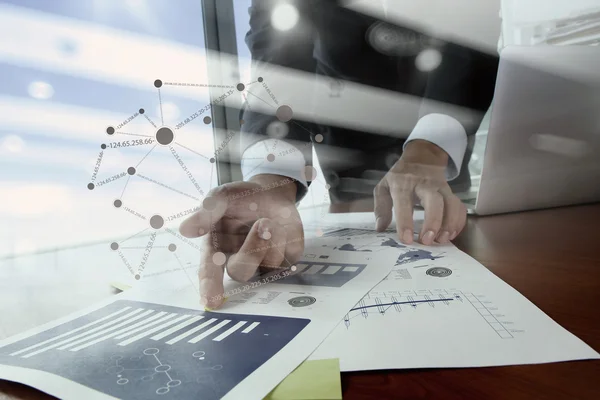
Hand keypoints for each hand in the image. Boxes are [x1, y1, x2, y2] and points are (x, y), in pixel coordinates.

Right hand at [179, 174, 303, 308]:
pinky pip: (289, 256)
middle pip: (242, 272)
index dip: (210, 288)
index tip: (211, 302)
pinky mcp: (285, 259)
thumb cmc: (239, 198)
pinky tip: (280, 225)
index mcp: (216, 250)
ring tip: (267, 220)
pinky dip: (287, 236)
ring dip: (271, 237)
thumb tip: (185, 229)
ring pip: (269, 264)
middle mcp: (238, 261)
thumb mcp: (220, 197)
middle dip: (252, 250)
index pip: (210, 273)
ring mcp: (263, 263)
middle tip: (262, 224)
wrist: (269, 191)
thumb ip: (206, 213)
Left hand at [373, 140, 466, 245]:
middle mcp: (424, 184)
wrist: (422, 156)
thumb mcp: (384, 186)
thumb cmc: (400, 176)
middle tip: (427, 241)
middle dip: (433, 222)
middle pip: (434, 201)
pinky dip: (458, 221)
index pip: (404, 202)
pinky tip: (451, 234)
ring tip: (442, 240)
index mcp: (403, 184)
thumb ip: (381, 207)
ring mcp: (440, 187)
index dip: (405, 222)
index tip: (406, 239)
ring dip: (449, 224)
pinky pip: (459, 206)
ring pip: (451, 204)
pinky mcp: (451, 192)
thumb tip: (380, 228)